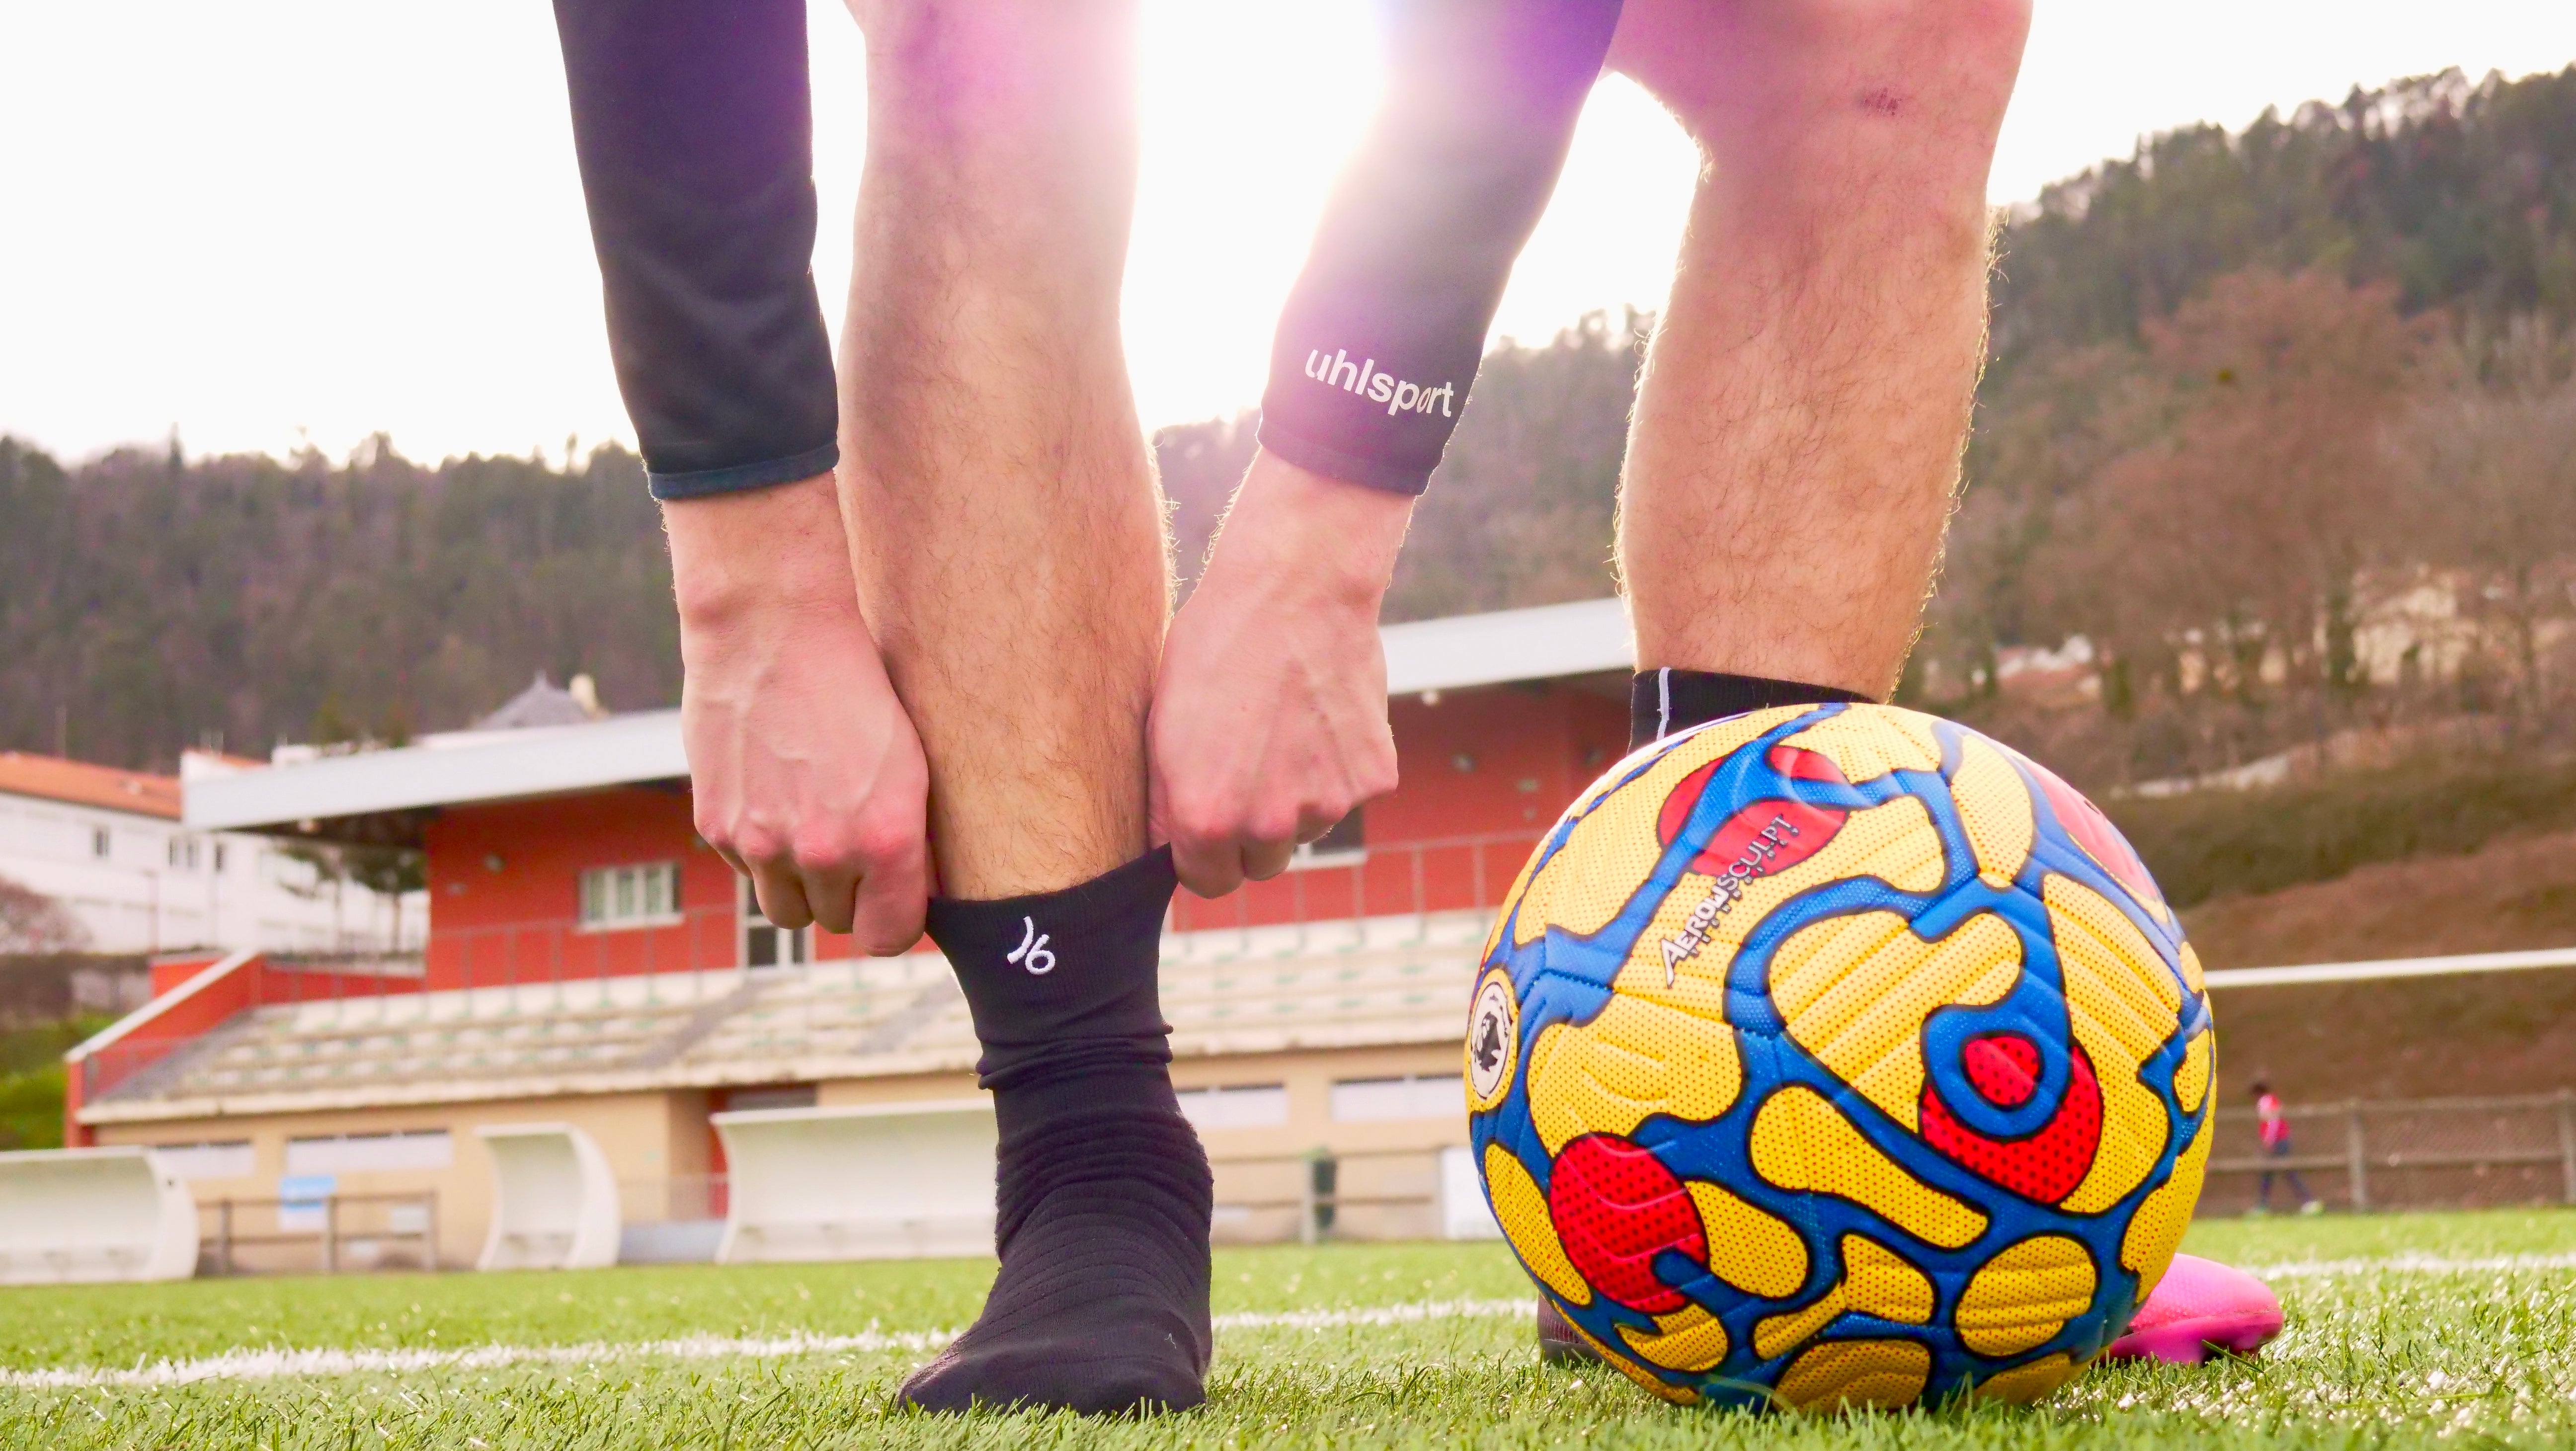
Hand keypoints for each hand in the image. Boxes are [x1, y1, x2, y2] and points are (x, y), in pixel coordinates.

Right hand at [666, 475, 930, 951]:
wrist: (773, 632)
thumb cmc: (856, 689)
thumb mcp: (909, 765)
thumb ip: (908, 841)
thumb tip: (911, 896)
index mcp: (886, 841)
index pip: (888, 938)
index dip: (891, 921)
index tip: (890, 899)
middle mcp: (823, 852)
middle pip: (834, 921)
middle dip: (844, 893)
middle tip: (847, 839)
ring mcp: (763, 844)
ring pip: (784, 909)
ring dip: (798, 883)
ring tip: (808, 823)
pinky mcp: (716, 827)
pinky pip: (746, 869)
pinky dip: (759, 848)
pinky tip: (771, 793)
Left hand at [1150, 451, 1412, 896]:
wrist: (1296, 587)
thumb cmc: (1215, 646)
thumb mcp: (1162, 724)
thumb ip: (1165, 800)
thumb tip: (1164, 849)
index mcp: (1207, 818)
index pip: (1208, 881)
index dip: (1204, 852)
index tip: (1207, 822)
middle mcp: (1270, 825)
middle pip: (1261, 863)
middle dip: (1252, 831)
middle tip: (1248, 765)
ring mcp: (1327, 803)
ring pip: (1307, 826)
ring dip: (1297, 795)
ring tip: (1284, 725)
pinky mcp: (1373, 777)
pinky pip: (1350, 791)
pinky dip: (1339, 765)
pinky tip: (1322, 714)